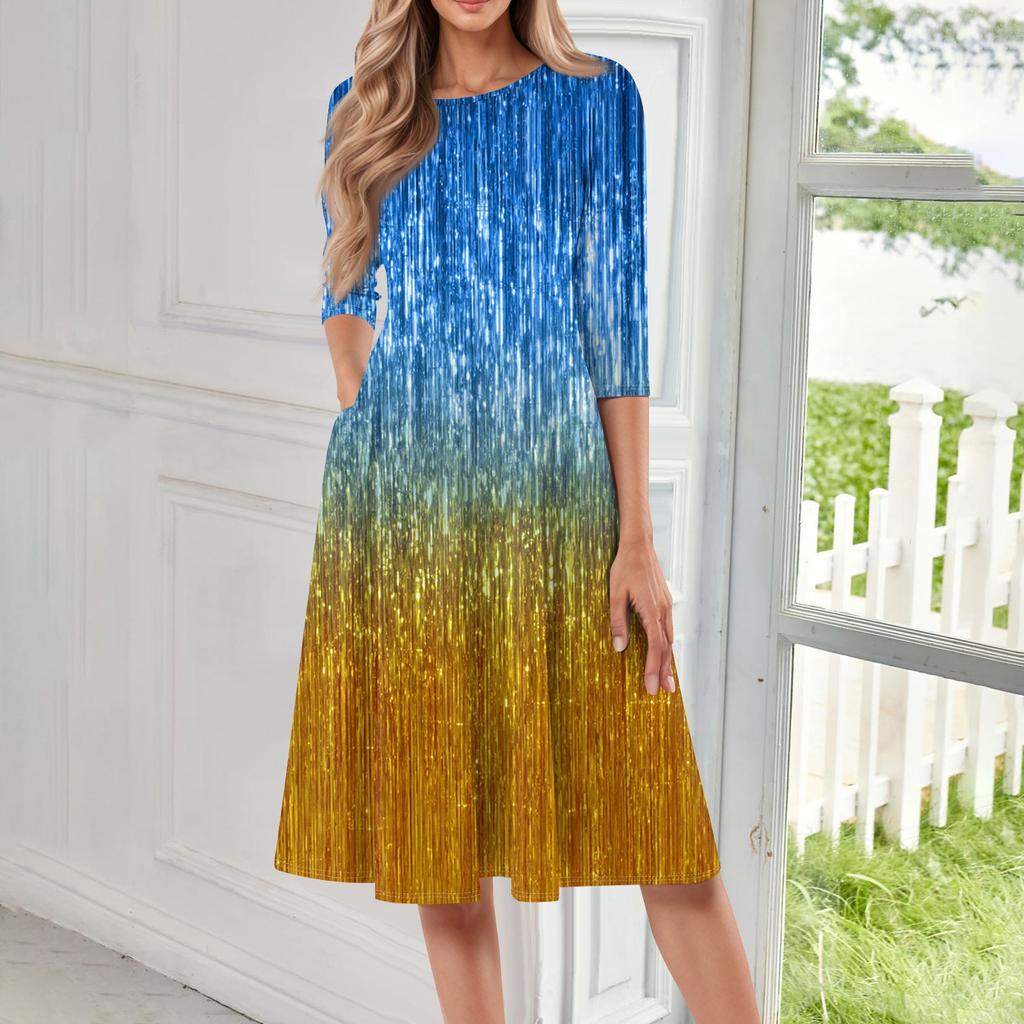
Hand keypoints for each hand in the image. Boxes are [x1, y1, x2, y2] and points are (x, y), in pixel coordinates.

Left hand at [608, 536, 675, 695]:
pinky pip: (668, 630)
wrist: (639, 545)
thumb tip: (619, 647)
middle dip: (664, 671)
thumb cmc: (625, 567)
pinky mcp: (664, 603)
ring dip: (668, 661)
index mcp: (651, 610)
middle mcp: (663, 610)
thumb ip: (618, 621)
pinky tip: (665, 654)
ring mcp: (666, 606)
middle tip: (662, 692)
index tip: (650, 687)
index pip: (655, 647)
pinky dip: (667, 646)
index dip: (653, 668)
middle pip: (666, 648)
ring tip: (667, 681)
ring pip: (669, 640)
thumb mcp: (615, 594)